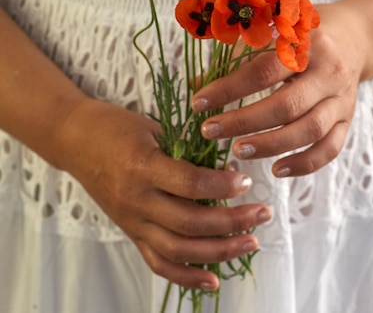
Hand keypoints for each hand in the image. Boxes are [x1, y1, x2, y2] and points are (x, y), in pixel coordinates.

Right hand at [58, 98, 271, 290]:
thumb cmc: (117, 127)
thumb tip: (227, 163)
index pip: (190, 184)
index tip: (246, 180)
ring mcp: (131, 221)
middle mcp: (136, 199)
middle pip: (190, 223)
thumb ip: (185, 148)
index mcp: (142, 166)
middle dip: (232, 222)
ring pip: (179, 250)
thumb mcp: (152, 127)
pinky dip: (187, 277)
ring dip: (219, 251)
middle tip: (262, 214)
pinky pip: (158, 263)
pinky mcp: (130, 233)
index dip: (223, 186)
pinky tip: (214, 279)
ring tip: (251, 241)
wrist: (76, 141)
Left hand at [191, 3, 365, 176]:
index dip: (228, 89)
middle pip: (286, 105)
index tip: (199, 103)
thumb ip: (237, 54)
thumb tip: (196, 83)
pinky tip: (276, 170)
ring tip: (237, 151)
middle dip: (244, 122)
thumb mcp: (273, 31)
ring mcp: (341, 98)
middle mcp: (328, 72)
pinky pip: (330, 148)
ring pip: (309, 131)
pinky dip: (304, 164)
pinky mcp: (347, 119)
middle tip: (209, 131)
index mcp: (306, 44)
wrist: (355, 36)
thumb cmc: (303, 32)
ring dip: (270, 145)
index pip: (263, 71)